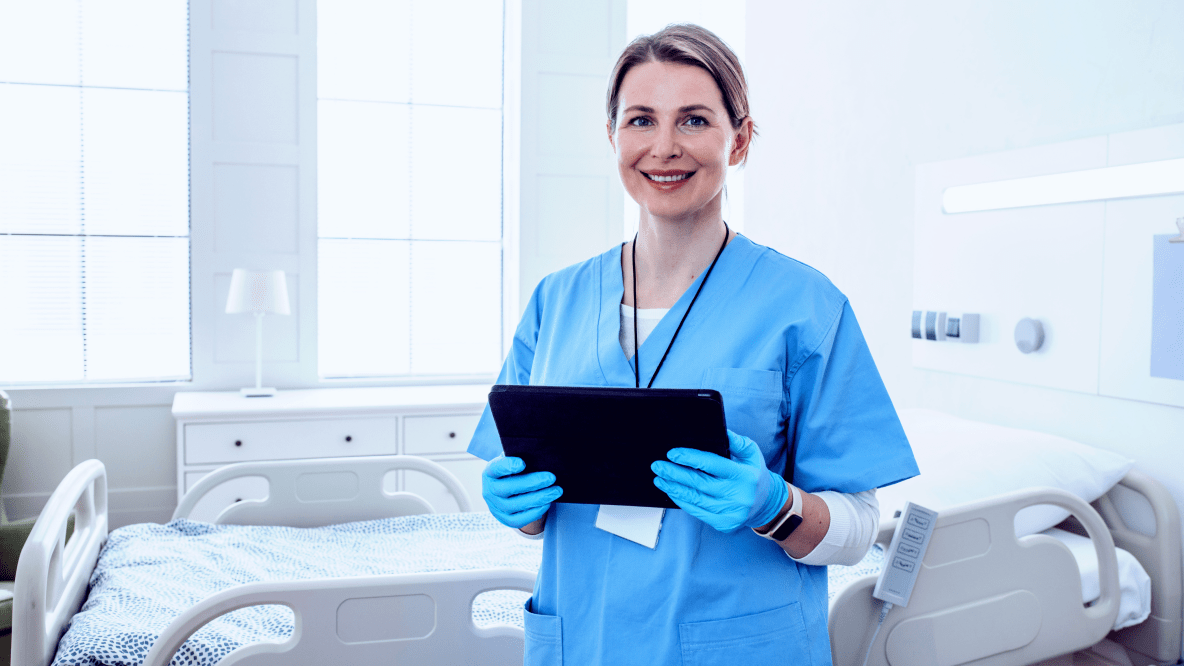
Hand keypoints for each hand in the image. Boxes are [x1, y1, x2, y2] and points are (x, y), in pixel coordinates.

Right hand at [482, 456, 562, 528]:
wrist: (511, 489)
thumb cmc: (516, 471)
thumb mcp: (515, 459)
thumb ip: (523, 455)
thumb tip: (539, 453)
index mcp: (490, 472)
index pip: (495, 468)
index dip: (507, 466)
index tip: (522, 463)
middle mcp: (489, 490)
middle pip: (506, 488)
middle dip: (531, 483)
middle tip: (551, 478)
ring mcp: (495, 507)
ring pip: (514, 506)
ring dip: (538, 498)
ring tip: (555, 491)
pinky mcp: (504, 519)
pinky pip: (518, 520)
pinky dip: (534, 512)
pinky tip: (547, 504)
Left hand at [651, 430, 787, 532]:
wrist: (767, 504)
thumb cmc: (754, 475)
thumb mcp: (751, 453)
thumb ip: (736, 442)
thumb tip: (719, 430)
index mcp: (744, 476)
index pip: (712, 464)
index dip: (690, 458)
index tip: (672, 453)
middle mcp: (737, 496)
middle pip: (699, 483)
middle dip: (675, 474)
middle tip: (658, 466)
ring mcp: (730, 512)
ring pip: (695, 500)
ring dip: (673, 489)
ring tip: (659, 479)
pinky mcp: (723, 524)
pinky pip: (697, 512)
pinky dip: (682, 502)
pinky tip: (672, 492)